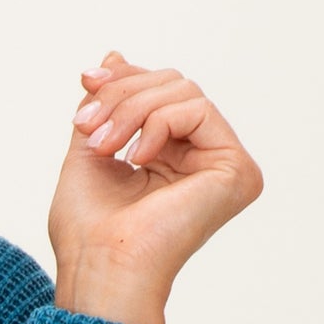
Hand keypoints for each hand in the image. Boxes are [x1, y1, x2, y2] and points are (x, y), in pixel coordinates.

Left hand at [48, 49, 263, 323]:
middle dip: (122, 96)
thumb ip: (106, 105)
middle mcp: (204, 161)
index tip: (86, 82)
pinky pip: (197, 109)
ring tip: (103, 146)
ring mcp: (224, 166)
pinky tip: (136, 159)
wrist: (99, 268)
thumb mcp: (89, 149)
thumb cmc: (88, 231)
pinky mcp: (237, 170)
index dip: (124, 80)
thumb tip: (115, 55)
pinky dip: (157, 123)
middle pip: (173, 85)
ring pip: (183, 91)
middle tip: (86, 126)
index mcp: (174, 158)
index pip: (160, 93)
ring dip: (131, 110)